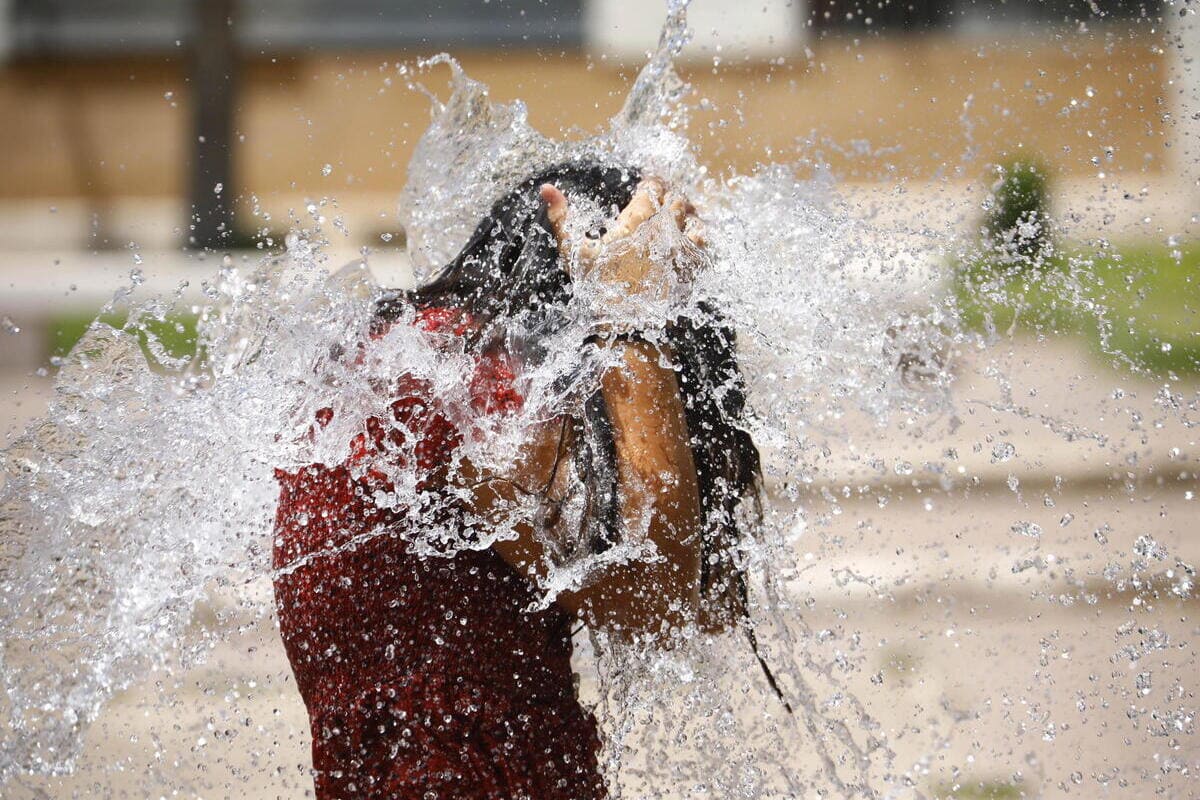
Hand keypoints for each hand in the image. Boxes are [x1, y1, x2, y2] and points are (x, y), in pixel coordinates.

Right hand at [539, 178, 705, 295]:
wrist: (623, 327)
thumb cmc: (595, 289)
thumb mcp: (573, 253)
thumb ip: (561, 218)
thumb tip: (545, 188)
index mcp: (635, 223)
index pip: (651, 191)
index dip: (651, 183)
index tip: (648, 182)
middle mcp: (661, 232)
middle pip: (675, 202)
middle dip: (670, 194)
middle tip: (666, 193)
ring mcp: (678, 251)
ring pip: (693, 220)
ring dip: (689, 211)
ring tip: (684, 208)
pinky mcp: (688, 270)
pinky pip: (702, 246)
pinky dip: (699, 235)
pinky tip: (695, 234)